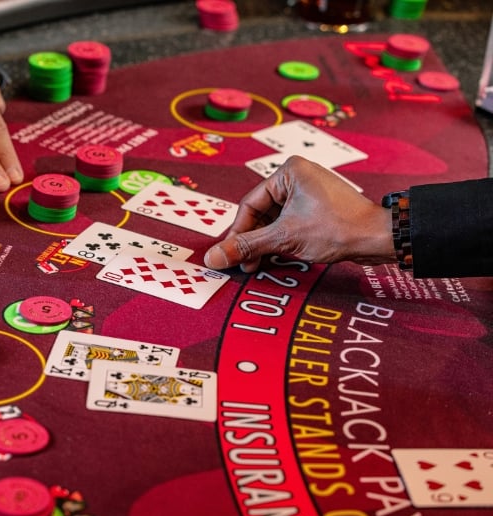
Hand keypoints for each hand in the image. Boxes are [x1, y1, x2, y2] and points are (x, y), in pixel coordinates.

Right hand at [204, 155, 395, 271]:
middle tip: (243, 264)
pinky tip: (275, 259)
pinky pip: (289, 225)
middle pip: (261, 214)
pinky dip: (281, 242)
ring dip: (265, 245)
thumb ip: (246, 247)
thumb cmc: (338, 228)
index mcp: (289, 172)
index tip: (228, 254)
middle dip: (252, 241)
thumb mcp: (284, 238)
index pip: (249, 205)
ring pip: (274, 222)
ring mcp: (309, 194)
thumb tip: (213, 256)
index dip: (237, 233)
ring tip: (258, 265)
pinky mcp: (318, 209)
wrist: (378, 238)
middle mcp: (298, 177)